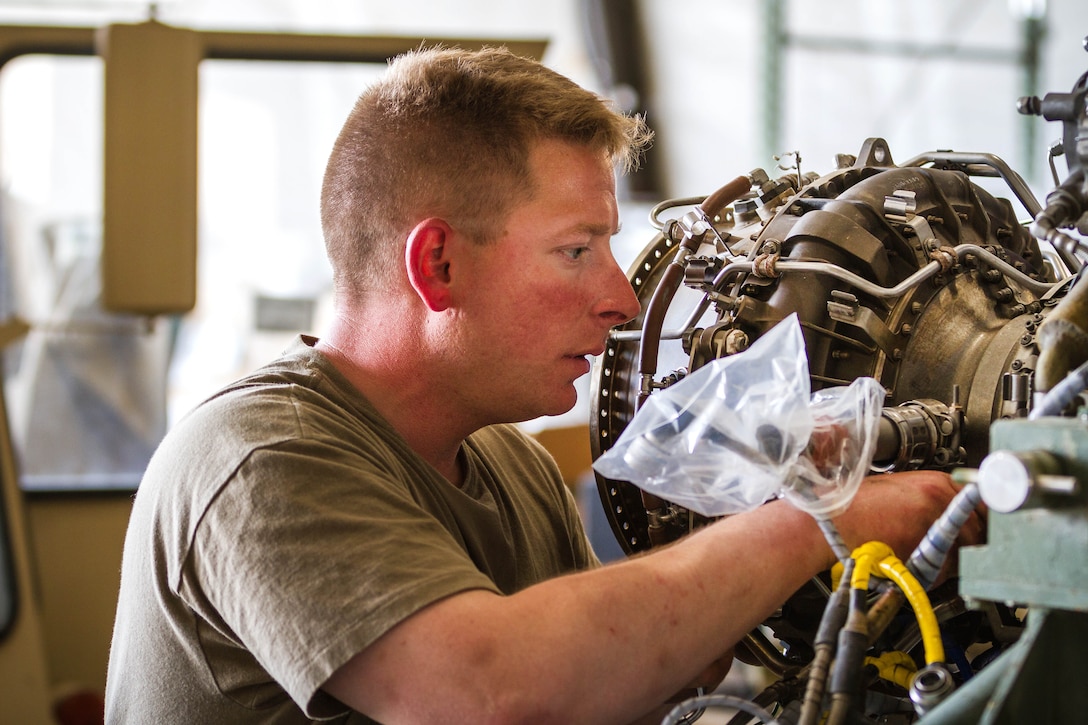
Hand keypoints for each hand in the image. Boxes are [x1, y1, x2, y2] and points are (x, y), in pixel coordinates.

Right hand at [831, 470, 983, 565]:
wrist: (831, 521)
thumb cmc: (855, 507)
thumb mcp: (898, 491)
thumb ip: (930, 500)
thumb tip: (954, 517)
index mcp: (936, 482)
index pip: (981, 504)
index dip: (981, 521)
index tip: (980, 531)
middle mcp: (941, 498)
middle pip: (979, 528)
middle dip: (970, 543)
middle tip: (954, 551)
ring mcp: (935, 523)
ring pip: (966, 550)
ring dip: (954, 559)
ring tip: (929, 558)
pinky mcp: (926, 549)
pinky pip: (947, 567)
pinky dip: (938, 572)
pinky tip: (916, 564)